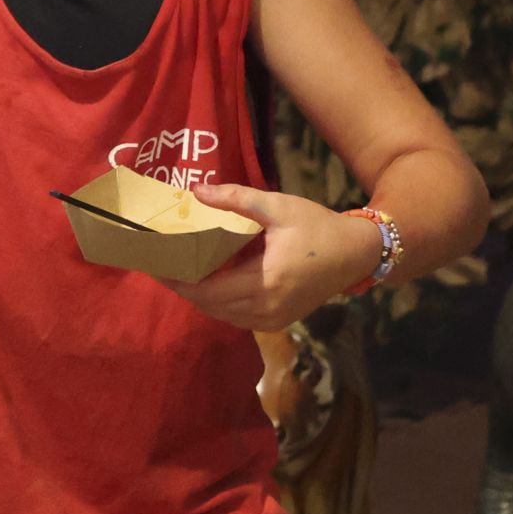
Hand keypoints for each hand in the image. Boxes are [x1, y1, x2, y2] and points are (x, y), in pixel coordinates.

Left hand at [171, 185, 378, 330]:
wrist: (357, 254)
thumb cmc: (318, 227)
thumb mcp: (278, 207)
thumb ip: (236, 199)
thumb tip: (197, 191)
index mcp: (265, 281)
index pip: (207, 289)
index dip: (178, 280)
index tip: (155, 265)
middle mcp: (266, 308)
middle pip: (209, 304)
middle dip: (183, 287)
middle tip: (161, 265)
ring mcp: (273, 319)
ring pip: (222, 314)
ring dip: (200, 296)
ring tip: (180, 272)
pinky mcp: (278, 321)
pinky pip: (237, 317)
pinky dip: (219, 303)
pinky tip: (210, 282)